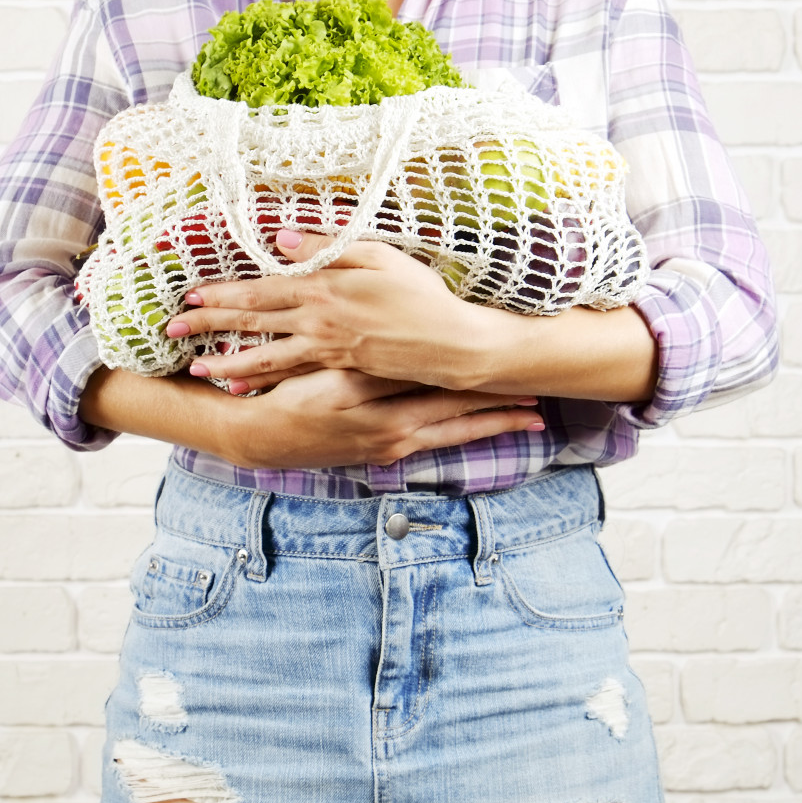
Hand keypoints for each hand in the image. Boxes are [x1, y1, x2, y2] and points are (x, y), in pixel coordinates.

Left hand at [165, 229, 485, 393]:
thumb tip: (282, 239)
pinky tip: (239, 383)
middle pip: (251, 322)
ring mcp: (325, 350)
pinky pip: (290, 374)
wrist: (450, 345)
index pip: (260, 290)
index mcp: (323, 288)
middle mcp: (316, 322)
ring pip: (264, 355)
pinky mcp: (337, 368)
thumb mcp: (378, 255)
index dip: (222, 293)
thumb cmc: (420, 295)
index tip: (189, 293)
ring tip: (194, 367)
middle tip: (171, 328)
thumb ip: (329, 246)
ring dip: (226, 359)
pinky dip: (261, 378)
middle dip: (208, 324)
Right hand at [222, 368, 542, 469]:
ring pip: (453, 434)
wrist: (260, 438)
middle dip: (502, 408)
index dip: (484, 379)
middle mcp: (394, 430)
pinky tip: (482, 431)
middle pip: (459, 415)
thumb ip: (367, 357)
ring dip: (491, 426)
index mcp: (382, 402)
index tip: (517, 371)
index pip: (445, 387)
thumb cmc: (289, 396)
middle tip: (541, 402)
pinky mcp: (384, 455)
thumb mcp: (326, 372)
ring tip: (529, 421)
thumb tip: (414, 347)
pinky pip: (435, 445)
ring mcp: (392, 446)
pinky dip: (462, 436)